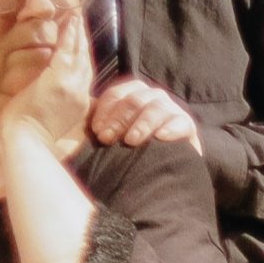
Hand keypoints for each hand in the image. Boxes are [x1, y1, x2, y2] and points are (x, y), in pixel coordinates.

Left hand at [0, 13, 95, 150]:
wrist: (29, 145)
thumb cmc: (34, 139)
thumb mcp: (52, 123)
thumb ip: (56, 107)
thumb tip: (46, 97)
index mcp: (80, 104)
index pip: (83, 74)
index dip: (82, 56)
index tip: (80, 40)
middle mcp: (80, 93)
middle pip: (84, 61)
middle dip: (82, 40)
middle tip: (81, 18)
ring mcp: (72, 85)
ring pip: (79, 53)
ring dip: (78, 32)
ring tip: (77, 14)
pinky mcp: (58, 79)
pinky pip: (67, 51)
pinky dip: (70, 35)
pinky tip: (70, 20)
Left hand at [87, 78, 201, 151]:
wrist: (159, 168)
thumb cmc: (128, 150)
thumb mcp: (110, 131)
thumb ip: (99, 119)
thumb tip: (76, 108)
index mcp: (132, 94)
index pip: (116, 94)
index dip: (105, 111)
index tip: (97, 131)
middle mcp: (152, 97)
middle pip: (135, 100)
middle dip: (119, 119)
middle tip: (107, 139)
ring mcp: (170, 109)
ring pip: (155, 108)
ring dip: (142, 124)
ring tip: (131, 141)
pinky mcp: (186, 125)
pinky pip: (180, 122)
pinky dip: (170, 128)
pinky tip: (160, 138)